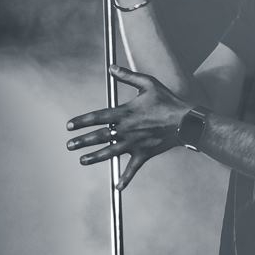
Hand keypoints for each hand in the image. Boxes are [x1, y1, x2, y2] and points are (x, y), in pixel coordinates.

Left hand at [66, 66, 186, 188]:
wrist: (186, 121)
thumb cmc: (167, 101)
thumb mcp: (148, 83)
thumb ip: (128, 76)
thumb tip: (111, 67)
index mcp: (126, 112)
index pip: (98, 117)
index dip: (81, 121)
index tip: (69, 126)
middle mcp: (127, 129)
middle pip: (99, 136)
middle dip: (82, 141)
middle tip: (69, 145)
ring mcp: (135, 143)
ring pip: (110, 152)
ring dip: (94, 157)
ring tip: (82, 161)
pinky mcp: (144, 154)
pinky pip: (133, 168)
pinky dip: (125, 178)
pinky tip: (117, 187)